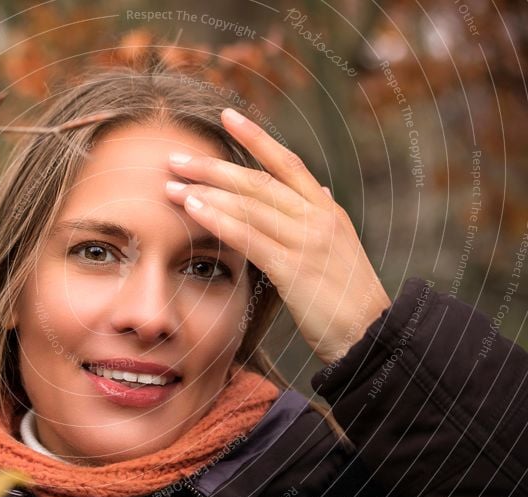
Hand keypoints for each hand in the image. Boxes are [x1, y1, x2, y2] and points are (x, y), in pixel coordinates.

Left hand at [165, 107, 391, 364]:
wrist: (372, 333)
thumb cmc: (348, 296)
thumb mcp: (340, 246)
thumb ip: (324, 217)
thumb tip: (319, 190)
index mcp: (327, 210)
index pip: (287, 162)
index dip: (257, 137)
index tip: (228, 115)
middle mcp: (317, 217)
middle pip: (258, 181)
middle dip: (214, 168)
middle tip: (177, 159)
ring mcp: (306, 241)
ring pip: (249, 205)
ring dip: (207, 192)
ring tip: (172, 186)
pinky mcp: (294, 268)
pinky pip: (249, 237)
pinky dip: (218, 220)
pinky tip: (193, 211)